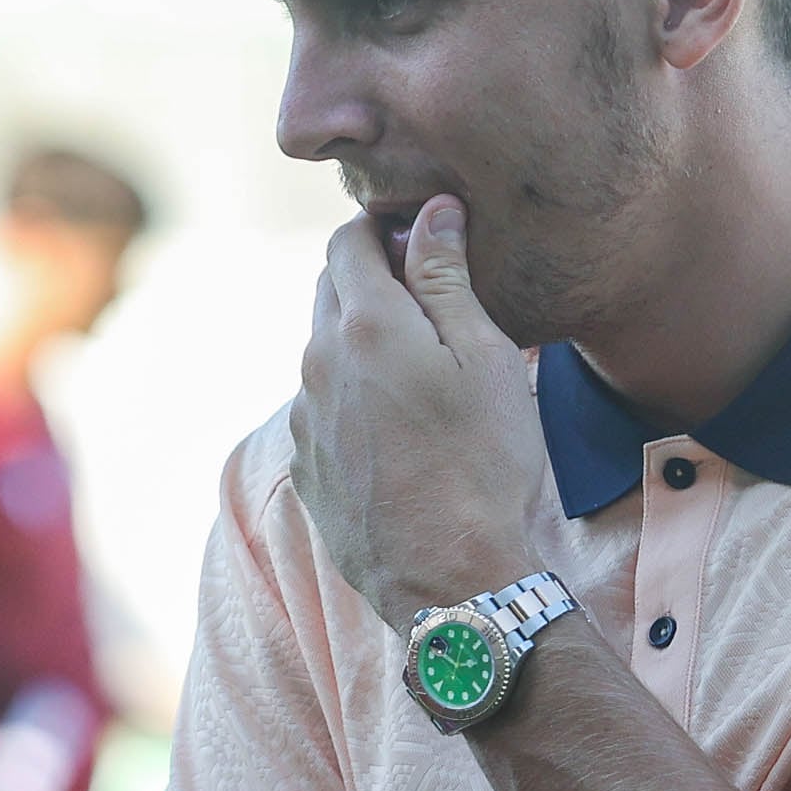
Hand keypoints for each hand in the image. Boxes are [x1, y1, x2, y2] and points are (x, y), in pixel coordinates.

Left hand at [287, 196, 553, 624]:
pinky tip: (404, 435)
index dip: (383, 231)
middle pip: (329, 292)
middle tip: (433, 310)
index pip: (347, 240)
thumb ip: (447, 278)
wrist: (451, 579)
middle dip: (371, 284)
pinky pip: (324, 411)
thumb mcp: (485, 359)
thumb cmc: (485, 465)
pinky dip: (355, 403)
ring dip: (364, 348)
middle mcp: (318, 364)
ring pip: (325, 354)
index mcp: (364, 324)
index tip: (421, 246)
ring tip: (426, 382)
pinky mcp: (306, 467)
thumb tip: (431, 212)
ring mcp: (304, 420)